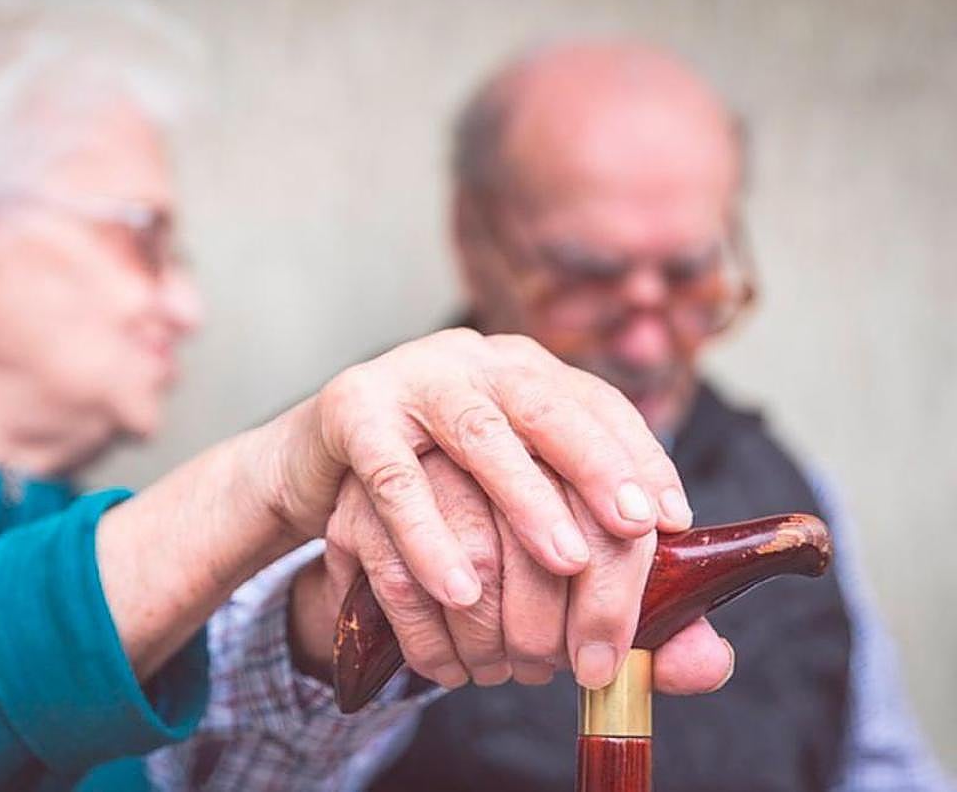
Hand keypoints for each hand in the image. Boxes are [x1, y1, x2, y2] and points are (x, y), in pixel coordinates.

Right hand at [267, 328, 692, 611]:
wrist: (322, 463)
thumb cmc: (435, 494)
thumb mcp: (510, 516)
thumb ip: (603, 586)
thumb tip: (706, 666)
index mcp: (524, 374)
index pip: (596, 405)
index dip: (639, 456)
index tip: (671, 520)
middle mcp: (476, 363)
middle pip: (546, 404)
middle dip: (597, 465)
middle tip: (637, 528)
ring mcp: (412, 379)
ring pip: (477, 432)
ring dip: (523, 497)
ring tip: (564, 561)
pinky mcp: (353, 412)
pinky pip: (394, 478)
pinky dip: (428, 535)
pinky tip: (460, 588)